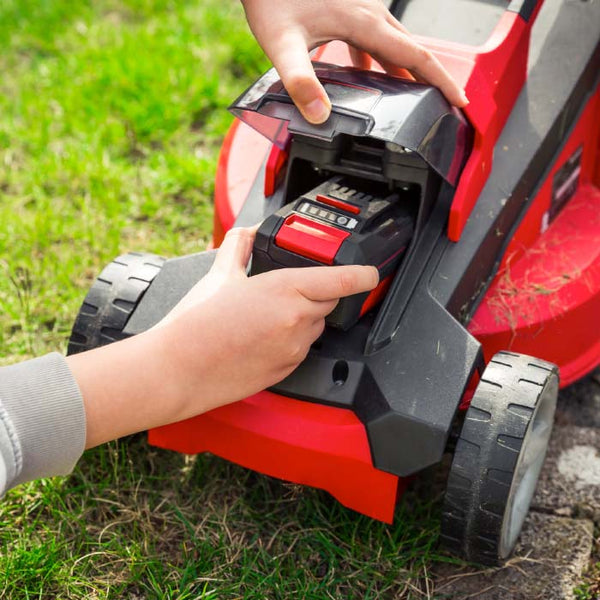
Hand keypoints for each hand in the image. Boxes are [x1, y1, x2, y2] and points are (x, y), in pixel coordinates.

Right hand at [155, 226, 377, 410]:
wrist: (178, 368)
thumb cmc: (195, 325)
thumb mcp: (219, 274)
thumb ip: (239, 246)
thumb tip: (247, 233)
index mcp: (285, 289)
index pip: (341, 280)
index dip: (362, 275)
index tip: (370, 273)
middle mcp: (296, 320)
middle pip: (328, 303)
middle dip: (315, 295)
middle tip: (286, 293)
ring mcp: (293, 348)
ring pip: (314, 327)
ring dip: (302, 318)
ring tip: (265, 318)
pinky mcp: (286, 369)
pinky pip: (301, 349)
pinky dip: (290, 340)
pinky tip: (261, 337)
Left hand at [240, 0, 467, 123]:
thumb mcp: (282, 45)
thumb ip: (300, 82)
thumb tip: (319, 115)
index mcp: (364, 23)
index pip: (416, 56)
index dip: (441, 81)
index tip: (459, 101)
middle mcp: (369, 13)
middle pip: (413, 49)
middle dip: (432, 79)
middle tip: (443, 105)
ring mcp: (360, 9)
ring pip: (394, 43)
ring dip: (406, 69)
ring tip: (411, 95)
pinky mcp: (347, 9)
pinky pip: (374, 38)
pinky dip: (380, 59)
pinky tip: (365, 73)